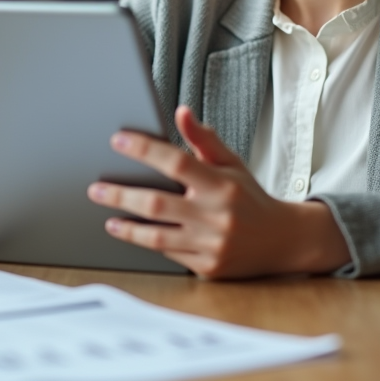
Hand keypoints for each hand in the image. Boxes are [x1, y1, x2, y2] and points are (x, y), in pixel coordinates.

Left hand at [86, 106, 350, 278]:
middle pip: (157, 204)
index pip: (176, 162)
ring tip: (107, 216)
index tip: (118, 140)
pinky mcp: (208, 268)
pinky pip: (169, 255)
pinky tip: (130, 233)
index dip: (145, 149)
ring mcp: (212, 245)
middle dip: (121, 195)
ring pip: (157, 236)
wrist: (283, 240)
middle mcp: (216, 216)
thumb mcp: (232, 164)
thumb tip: (181, 112)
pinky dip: (146, 243)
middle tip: (95, 188)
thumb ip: (204, 140)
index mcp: (221, 184)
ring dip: (127, 226)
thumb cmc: (249, 197)